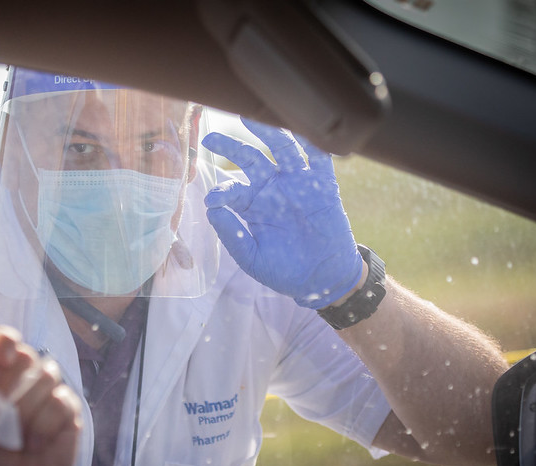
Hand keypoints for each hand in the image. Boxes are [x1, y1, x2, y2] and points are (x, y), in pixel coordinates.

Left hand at [0, 327, 80, 465]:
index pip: (6, 341)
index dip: (5, 341)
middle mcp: (27, 380)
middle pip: (28, 355)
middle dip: (11, 382)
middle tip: (0, 409)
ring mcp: (50, 394)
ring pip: (46, 375)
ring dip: (26, 410)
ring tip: (18, 436)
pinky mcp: (70, 413)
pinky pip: (60, 401)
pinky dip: (44, 425)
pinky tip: (36, 444)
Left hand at [201, 118, 361, 308]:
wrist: (323, 278)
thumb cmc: (284, 270)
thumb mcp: (252, 258)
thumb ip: (232, 235)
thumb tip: (212, 210)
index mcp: (251, 204)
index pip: (231, 188)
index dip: (221, 191)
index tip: (213, 199)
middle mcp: (271, 188)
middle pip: (249, 157)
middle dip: (231, 145)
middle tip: (212, 137)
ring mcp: (296, 182)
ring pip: (281, 148)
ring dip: (267, 131)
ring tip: (251, 117)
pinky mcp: (323, 183)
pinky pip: (318, 156)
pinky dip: (311, 140)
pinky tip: (300, 126)